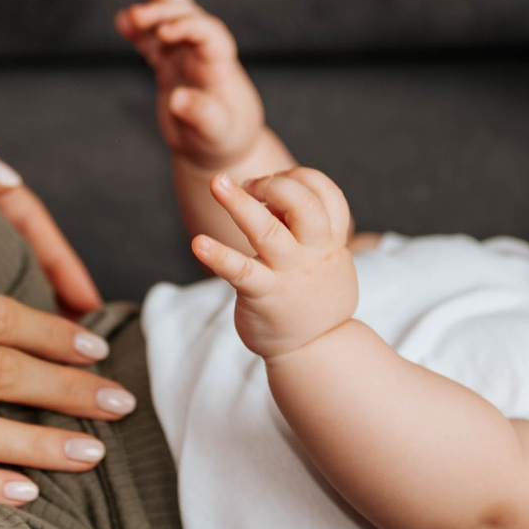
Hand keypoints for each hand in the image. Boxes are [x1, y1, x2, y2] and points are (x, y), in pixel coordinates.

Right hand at [115, 0, 267, 171]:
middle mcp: (203, 55)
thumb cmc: (224, 141)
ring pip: (169, 22)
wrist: (218, 149)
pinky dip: (138, 32)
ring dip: (152, 10)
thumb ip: (203, 116)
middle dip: (164, 10)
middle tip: (136, 15)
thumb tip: (177, 99)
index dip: (188, 26)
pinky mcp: (169, 67)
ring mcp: (185, 59)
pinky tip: (122, 22)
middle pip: (188, 18)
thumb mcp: (219, 134)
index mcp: (219, 67)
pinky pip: (153, 43)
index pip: (209, 34)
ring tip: (129, 12)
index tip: (164, 32)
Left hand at [192, 166, 359, 358]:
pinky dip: (219, 256)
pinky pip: (241, 272)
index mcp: (330, 240)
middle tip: (249, 185)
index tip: (277, 181)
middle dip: (275, 184)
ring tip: (216, 182)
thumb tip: (273, 191)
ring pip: (268, 231)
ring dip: (239, 204)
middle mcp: (314, 253)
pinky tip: (199, 243)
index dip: (301, 178)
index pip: (327, 193)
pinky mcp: (264, 295)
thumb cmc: (312, 294)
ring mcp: (289, 274)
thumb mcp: (324, 258)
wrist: (316, 351)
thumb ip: (303, 226)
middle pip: (304, 204)